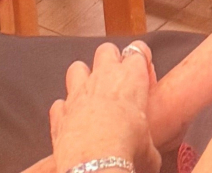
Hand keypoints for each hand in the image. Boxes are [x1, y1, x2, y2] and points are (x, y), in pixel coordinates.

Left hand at [50, 42, 157, 172]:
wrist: (95, 166)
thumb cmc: (128, 151)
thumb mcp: (150, 149)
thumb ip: (149, 143)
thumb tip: (151, 157)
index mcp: (132, 78)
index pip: (138, 50)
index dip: (140, 57)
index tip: (142, 68)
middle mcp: (104, 77)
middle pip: (106, 50)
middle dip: (110, 60)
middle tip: (115, 79)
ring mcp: (79, 93)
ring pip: (76, 68)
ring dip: (82, 79)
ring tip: (90, 95)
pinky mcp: (60, 113)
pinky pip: (59, 104)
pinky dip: (65, 111)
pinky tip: (72, 122)